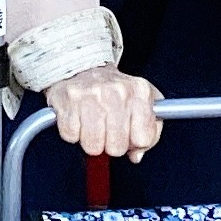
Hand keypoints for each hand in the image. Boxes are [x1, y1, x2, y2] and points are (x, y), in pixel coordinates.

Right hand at [43, 64, 163, 159]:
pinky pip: (71, 136)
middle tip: (107, 128)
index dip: (134, 142)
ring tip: (92, 124)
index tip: (128, 133)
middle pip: (117, 147)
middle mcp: (118, 91)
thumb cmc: (113, 89)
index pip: (143, 139)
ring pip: (93, 146)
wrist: (81, 66)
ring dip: (90, 141)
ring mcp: (92, 94)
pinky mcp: (69, 99)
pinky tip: (78, 118)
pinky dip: (72, 132)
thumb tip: (136, 155)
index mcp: (140, 92)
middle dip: (111, 144)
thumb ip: (150, 131)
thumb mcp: (142, 102)